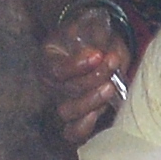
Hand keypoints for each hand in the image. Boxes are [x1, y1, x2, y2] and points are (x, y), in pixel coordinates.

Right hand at [39, 17, 132, 145]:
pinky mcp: (76, 117)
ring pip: (68, 111)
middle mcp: (50, 83)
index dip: (77, 65)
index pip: (56, 69)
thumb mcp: (95, 27)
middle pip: (65, 90)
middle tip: (112, 63)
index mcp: (48, 58)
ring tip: (111, 86)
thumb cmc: (97, 38)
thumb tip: (100, 54)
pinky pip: (73, 131)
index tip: (98, 55)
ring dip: (92, 101)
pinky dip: (85, 126)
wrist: (103, 48)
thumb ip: (96, 36)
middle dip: (92, 79)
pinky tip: (98, 113)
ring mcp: (62, 101)